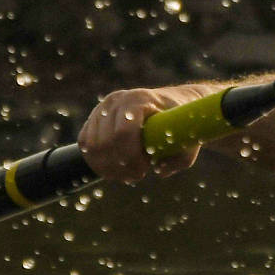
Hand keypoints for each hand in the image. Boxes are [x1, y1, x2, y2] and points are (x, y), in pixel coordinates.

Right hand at [80, 85, 209, 181]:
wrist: (172, 104)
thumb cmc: (181, 123)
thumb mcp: (189, 138)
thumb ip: (180, 158)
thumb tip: (159, 171)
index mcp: (139, 99)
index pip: (122, 133)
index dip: (130, 157)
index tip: (145, 170)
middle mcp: (116, 100)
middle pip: (105, 143)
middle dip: (120, 166)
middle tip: (138, 175)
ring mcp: (102, 108)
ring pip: (92, 147)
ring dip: (108, 167)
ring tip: (128, 174)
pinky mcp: (94, 118)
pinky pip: (86, 145)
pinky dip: (97, 162)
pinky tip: (115, 170)